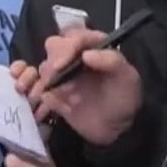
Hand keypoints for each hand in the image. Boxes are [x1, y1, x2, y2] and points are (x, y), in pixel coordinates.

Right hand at [10, 29, 142, 145]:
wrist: (117, 129)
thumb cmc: (125, 99)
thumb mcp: (127, 78)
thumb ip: (111, 61)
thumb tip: (86, 54)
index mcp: (94, 46)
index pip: (74, 36)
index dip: (66, 46)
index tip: (62, 64)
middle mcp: (76, 57)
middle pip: (54, 46)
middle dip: (53, 59)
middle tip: (56, 75)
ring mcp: (63, 75)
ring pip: (43, 67)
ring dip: (46, 78)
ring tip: (60, 93)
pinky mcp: (54, 93)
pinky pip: (38, 88)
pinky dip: (38, 93)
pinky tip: (48, 102)